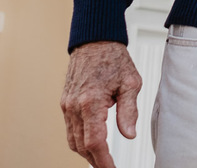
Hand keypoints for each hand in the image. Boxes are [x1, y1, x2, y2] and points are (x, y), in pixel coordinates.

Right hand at [61, 41, 141, 167]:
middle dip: (95, 160)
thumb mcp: (131, 83)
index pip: (95, 142)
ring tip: (102, 159)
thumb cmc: (114, 58)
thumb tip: (129, 135)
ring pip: (72, 140)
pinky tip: (93, 143)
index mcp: (91, 101)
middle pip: (81, 146)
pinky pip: (70, 129)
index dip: (103, 161)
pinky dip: (80, 140)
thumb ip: (129, 111)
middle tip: (110, 167)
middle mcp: (74, 106)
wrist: (94, 41)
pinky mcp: (65, 103)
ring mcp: (66, 105)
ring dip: (86, 153)